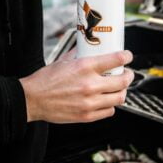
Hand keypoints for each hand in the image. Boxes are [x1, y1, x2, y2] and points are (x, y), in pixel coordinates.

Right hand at [19, 50, 134, 123]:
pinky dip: (110, 105)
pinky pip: (109, 111)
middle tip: (126, 74)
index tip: (127, 57)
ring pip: (119, 98)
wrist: (33, 99)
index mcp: (84, 67)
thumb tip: (87, 47)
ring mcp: (90, 102)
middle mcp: (90, 85)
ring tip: (118, 88)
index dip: (126, 57)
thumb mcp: (63, 60)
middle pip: (123, 81)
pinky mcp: (87, 115)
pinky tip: (106, 101)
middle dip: (128, 76)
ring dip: (122, 92)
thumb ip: (79, 53)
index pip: (116, 60)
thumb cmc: (45, 81)